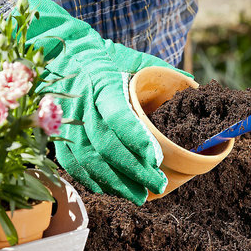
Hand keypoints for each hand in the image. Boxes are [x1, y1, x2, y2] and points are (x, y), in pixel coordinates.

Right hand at [21, 0, 188, 203]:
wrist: (60, 54)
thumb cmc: (103, 58)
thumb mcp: (131, 57)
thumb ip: (160, 71)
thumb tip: (193, 85)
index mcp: (102, 84)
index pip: (119, 117)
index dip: (137, 141)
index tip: (156, 159)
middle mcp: (82, 105)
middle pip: (106, 146)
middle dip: (133, 171)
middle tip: (156, 184)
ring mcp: (66, 122)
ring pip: (89, 160)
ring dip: (115, 183)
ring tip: (139, 195)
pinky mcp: (57, 135)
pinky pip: (73, 164)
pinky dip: (93, 180)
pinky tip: (111, 190)